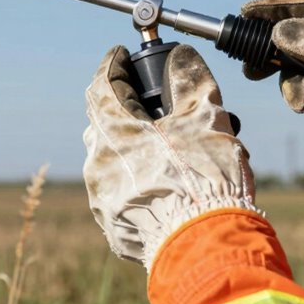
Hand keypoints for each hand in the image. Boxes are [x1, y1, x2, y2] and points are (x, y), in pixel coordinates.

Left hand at [82, 44, 258, 269]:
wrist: (205, 247)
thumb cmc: (204, 178)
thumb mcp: (206, 116)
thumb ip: (189, 78)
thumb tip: (179, 57)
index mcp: (112, 129)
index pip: (102, 83)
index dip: (115, 65)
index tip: (125, 57)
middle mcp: (97, 162)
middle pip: (105, 122)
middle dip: (130, 109)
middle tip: (160, 107)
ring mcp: (102, 198)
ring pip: (114, 160)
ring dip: (138, 148)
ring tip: (177, 152)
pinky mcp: (113, 227)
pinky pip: (121, 193)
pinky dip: (141, 181)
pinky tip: (171, 184)